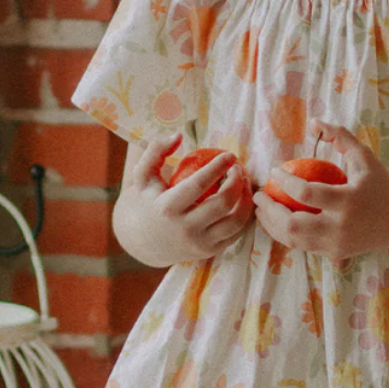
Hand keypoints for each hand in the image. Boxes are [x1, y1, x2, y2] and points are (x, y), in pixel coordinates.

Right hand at [124, 134, 253, 263]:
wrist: (144, 242)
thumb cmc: (146, 202)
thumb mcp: (142, 176)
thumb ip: (155, 151)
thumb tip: (178, 135)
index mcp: (168, 208)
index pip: (198, 184)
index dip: (218, 167)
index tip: (230, 155)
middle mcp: (185, 229)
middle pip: (223, 203)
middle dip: (237, 182)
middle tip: (238, 169)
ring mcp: (200, 244)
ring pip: (236, 222)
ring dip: (246, 199)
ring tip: (244, 182)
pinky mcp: (211, 251)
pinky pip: (237, 233)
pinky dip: (245, 215)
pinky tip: (243, 199)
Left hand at [252, 120, 388, 259]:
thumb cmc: (380, 184)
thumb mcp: (364, 156)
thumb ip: (340, 136)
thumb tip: (313, 123)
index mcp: (349, 201)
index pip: (307, 194)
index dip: (285, 182)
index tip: (274, 171)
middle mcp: (341, 227)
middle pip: (293, 225)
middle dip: (269, 210)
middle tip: (258, 195)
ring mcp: (336, 244)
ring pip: (292, 240)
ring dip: (271, 224)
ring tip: (261, 208)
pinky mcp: (333, 254)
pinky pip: (300, 246)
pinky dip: (284, 234)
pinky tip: (276, 220)